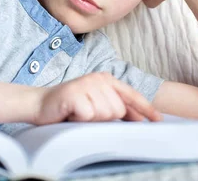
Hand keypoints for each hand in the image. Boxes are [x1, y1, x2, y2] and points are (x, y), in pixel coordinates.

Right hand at [33, 73, 161, 124]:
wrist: (39, 104)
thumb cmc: (69, 107)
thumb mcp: (96, 104)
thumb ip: (116, 107)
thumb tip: (139, 119)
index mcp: (106, 78)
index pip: (131, 94)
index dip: (145, 108)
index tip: (158, 120)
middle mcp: (98, 79)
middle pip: (118, 110)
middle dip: (104, 118)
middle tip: (86, 114)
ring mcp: (86, 85)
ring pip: (104, 114)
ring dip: (90, 119)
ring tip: (78, 113)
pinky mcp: (75, 94)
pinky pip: (88, 116)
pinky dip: (79, 119)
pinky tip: (70, 113)